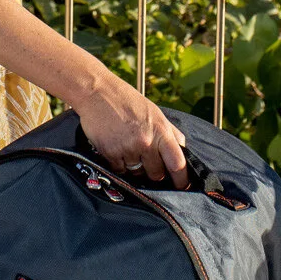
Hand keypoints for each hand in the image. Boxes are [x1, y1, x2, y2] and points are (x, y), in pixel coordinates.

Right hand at [72, 70, 187, 187]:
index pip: (178, 163)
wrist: (98, 92)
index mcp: (161, 131)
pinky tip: (116, 147)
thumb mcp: (155, 113)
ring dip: (134, 166)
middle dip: (154, 171)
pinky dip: (119, 164)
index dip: (182, 180)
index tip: (182, 187)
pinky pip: (119, 170)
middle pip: (156, 173)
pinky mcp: (110, 153)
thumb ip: (170, 133)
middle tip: (146, 159)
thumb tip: (183, 152)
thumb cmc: (127, 101)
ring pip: (137, 173)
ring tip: (128, 146)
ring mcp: (127, 148)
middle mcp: (146, 141)